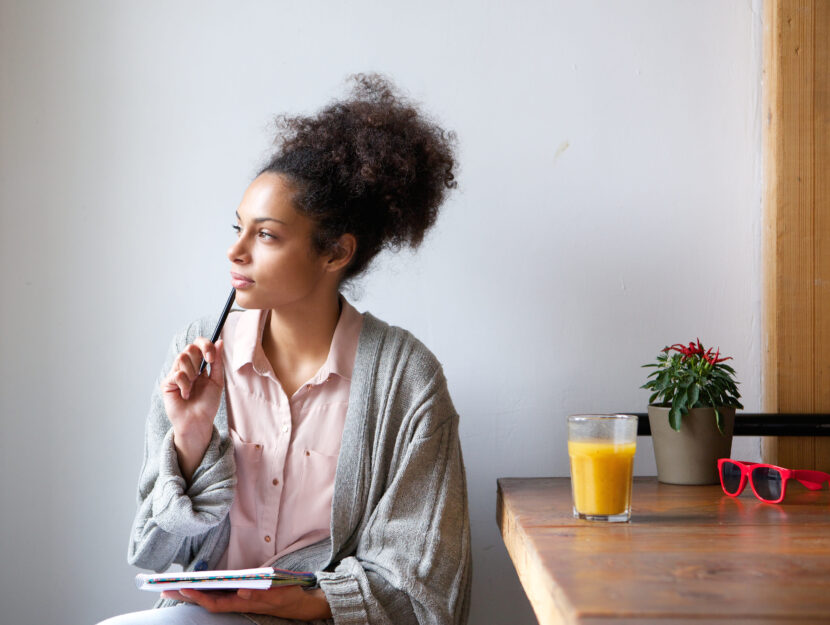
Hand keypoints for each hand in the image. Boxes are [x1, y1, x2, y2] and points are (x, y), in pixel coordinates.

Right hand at [160, 337, 224, 480]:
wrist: (199, 422)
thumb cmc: (207, 404)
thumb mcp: (217, 381)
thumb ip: (217, 362)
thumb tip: (220, 341)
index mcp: (199, 365)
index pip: (198, 344)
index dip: (205, 345)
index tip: (212, 357)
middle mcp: (186, 367)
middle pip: (189, 347)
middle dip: (199, 357)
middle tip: (203, 372)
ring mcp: (175, 374)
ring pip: (181, 357)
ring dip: (192, 372)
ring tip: (193, 387)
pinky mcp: (167, 383)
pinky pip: (177, 374)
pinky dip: (185, 385)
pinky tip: (186, 395)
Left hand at [161, 585, 331, 620]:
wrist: (298, 603)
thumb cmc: (287, 596)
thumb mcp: (278, 593)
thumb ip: (260, 594)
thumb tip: (241, 591)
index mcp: (243, 603)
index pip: (215, 602)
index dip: (198, 597)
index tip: (184, 588)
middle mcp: (236, 602)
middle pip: (207, 600)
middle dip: (187, 595)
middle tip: (165, 588)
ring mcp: (237, 599)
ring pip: (210, 597)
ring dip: (193, 592)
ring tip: (175, 585)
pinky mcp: (240, 595)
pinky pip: (218, 593)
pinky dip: (205, 589)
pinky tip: (196, 584)